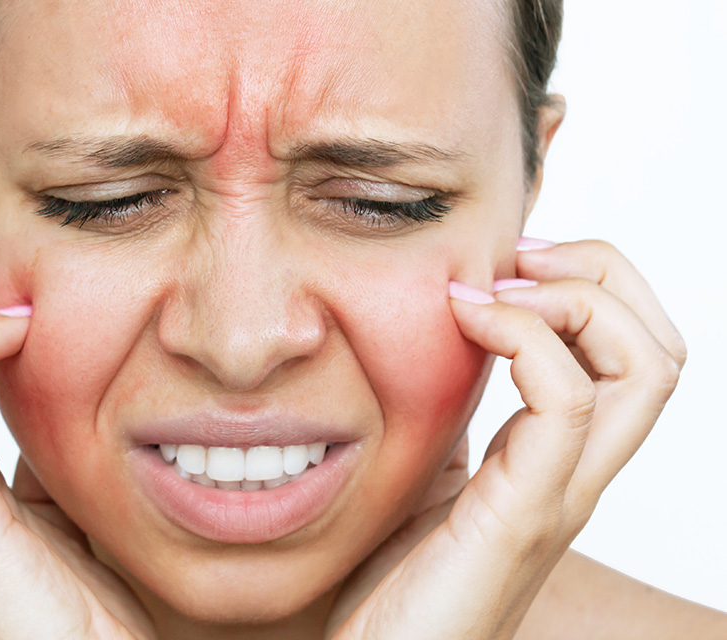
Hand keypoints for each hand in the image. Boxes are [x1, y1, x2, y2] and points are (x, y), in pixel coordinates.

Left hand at [326, 240, 685, 639]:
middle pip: (660, 350)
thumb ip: (449, 415)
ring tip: (495, 288)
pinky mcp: (523, 513)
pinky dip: (527, 338)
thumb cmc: (396, 578)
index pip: (632, 354)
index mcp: (553, 458)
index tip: (510, 263)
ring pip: (643, 370)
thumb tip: (439, 341)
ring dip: (575, 299)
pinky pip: (567, 405)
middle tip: (518, 260)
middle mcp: (576, 474)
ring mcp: (560, 495)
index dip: (592, 285)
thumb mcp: (426, 471)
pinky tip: (466, 322)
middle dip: (603, 275)